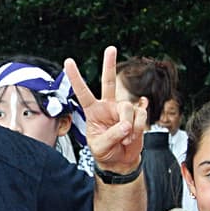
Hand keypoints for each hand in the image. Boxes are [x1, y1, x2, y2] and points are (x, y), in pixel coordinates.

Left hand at [64, 47, 146, 173]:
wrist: (121, 161)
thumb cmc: (105, 153)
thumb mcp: (100, 147)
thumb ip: (111, 136)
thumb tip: (126, 125)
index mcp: (93, 111)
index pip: (82, 92)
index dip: (75, 77)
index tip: (68, 61)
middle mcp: (108, 106)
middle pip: (109, 81)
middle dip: (109, 64)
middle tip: (111, 49)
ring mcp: (123, 110)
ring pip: (128, 107)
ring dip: (128, 126)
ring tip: (125, 138)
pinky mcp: (138, 115)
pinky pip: (141, 115)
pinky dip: (138, 128)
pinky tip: (133, 135)